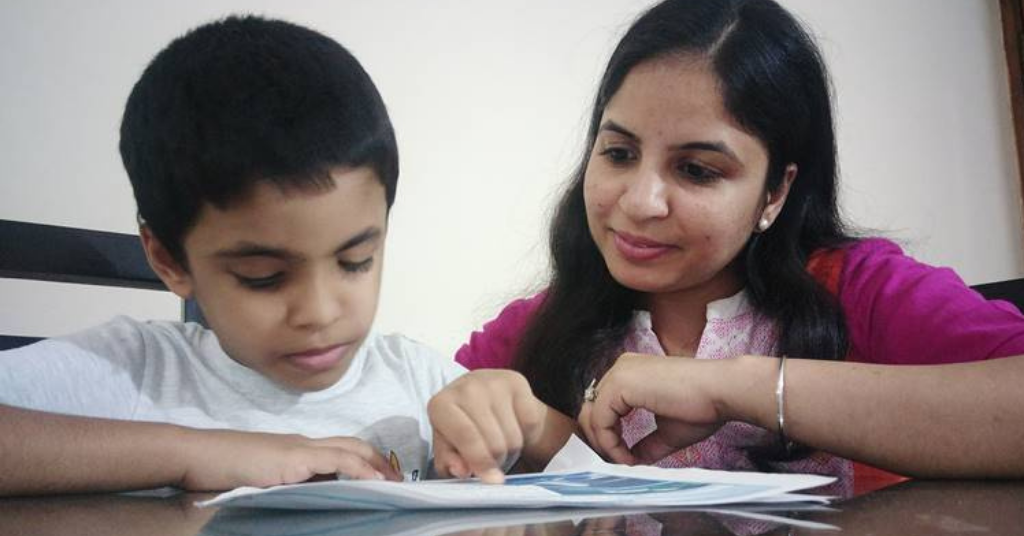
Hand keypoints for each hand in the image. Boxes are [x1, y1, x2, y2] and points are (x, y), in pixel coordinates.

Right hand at [178, 429, 400, 490]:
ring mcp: (299, 448)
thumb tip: (313, 501)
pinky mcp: (294, 457)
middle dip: (378, 460)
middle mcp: (303, 444)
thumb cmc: (222, 472)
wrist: (199, 456)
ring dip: (376, 464)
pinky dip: (359, 468)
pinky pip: (337, 460)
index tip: (382, 477)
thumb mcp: (263, 480)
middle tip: (397, 480)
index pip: (340, 449)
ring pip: (350, 449)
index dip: (364, 460)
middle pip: (353, 444)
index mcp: (296, 450)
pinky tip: (374, 481)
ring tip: (393, 482)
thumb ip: (288, 485)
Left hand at [428, 369, 547, 483]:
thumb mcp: (447, 447)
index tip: (491, 479)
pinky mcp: (517, 381)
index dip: (480, 461)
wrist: (482, 393)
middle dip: (496, 461)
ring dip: (511, 451)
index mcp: (441, 404)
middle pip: (494, 442)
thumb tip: (462, 470)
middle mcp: (467, 388)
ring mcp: (494, 382)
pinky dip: (525, 434)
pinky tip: (513, 426)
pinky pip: (529, 423)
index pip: (466, 436)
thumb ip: (450, 462)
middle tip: (491, 460)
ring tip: (500, 444)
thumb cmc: (460, 426)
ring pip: (513, 438)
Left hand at [577, 353, 727, 465]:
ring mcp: (619, 373)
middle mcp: (621, 368)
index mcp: (631, 374)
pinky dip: (610, 444)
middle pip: (591, 410)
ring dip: (604, 445)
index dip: (608, 437)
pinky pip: (600, 421)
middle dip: (601, 441)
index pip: (603, 407)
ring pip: (591, 416)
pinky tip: (628, 457)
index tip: (625, 459)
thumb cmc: (703, 406)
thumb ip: (645, 444)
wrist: (721, 392)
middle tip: (617, 464)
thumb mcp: (667, 431)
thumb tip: (632, 461)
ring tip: (624, 463)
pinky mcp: (620, 384)